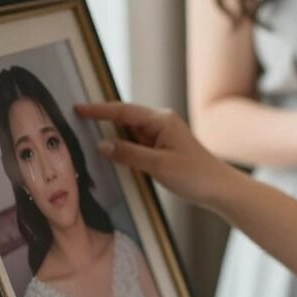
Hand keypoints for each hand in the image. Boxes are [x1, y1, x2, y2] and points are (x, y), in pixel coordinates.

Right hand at [75, 102, 231, 205]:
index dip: (98, 110)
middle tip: (76, 124)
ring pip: (130, 132)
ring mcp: (163, 134)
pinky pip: (137, 143)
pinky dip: (124, 147)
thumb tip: (103, 144)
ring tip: (87, 139)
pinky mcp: (164, 147)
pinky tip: (112, 154)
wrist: (220, 188)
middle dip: (102, 120)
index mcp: (161, 120)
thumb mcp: (158, 165)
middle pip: (125, 118)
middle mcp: (161, 122)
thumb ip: (128, 153)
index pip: (123, 111)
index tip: (78, 108)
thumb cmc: (195, 175)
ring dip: (113, 135)